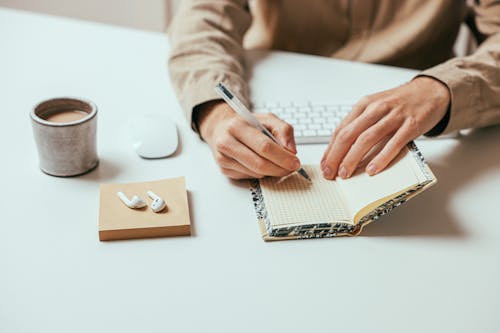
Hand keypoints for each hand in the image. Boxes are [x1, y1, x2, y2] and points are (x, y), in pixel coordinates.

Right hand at [197, 100, 299, 178]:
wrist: (221, 129)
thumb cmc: (247, 124)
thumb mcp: (267, 119)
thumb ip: (284, 130)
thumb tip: (291, 151)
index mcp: (238, 126)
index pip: (264, 146)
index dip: (282, 157)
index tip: (295, 162)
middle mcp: (227, 142)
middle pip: (259, 163)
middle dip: (280, 169)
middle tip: (290, 168)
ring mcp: (223, 158)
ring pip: (255, 173)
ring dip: (271, 172)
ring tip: (276, 163)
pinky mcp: (224, 169)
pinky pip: (249, 177)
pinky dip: (260, 173)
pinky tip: (259, 163)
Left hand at [321, 76, 449, 178]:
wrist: (431, 91)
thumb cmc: (399, 103)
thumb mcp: (375, 107)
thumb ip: (359, 125)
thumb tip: (341, 150)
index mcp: (364, 104)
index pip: (340, 129)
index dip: (330, 150)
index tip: (325, 166)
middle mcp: (376, 108)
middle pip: (349, 134)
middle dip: (336, 156)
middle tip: (331, 173)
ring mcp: (394, 116)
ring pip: (367, 139)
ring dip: (353, 158)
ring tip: (345, 173)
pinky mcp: (411, 124)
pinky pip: (393, 144)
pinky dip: (381, 158)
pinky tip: (372, 170)